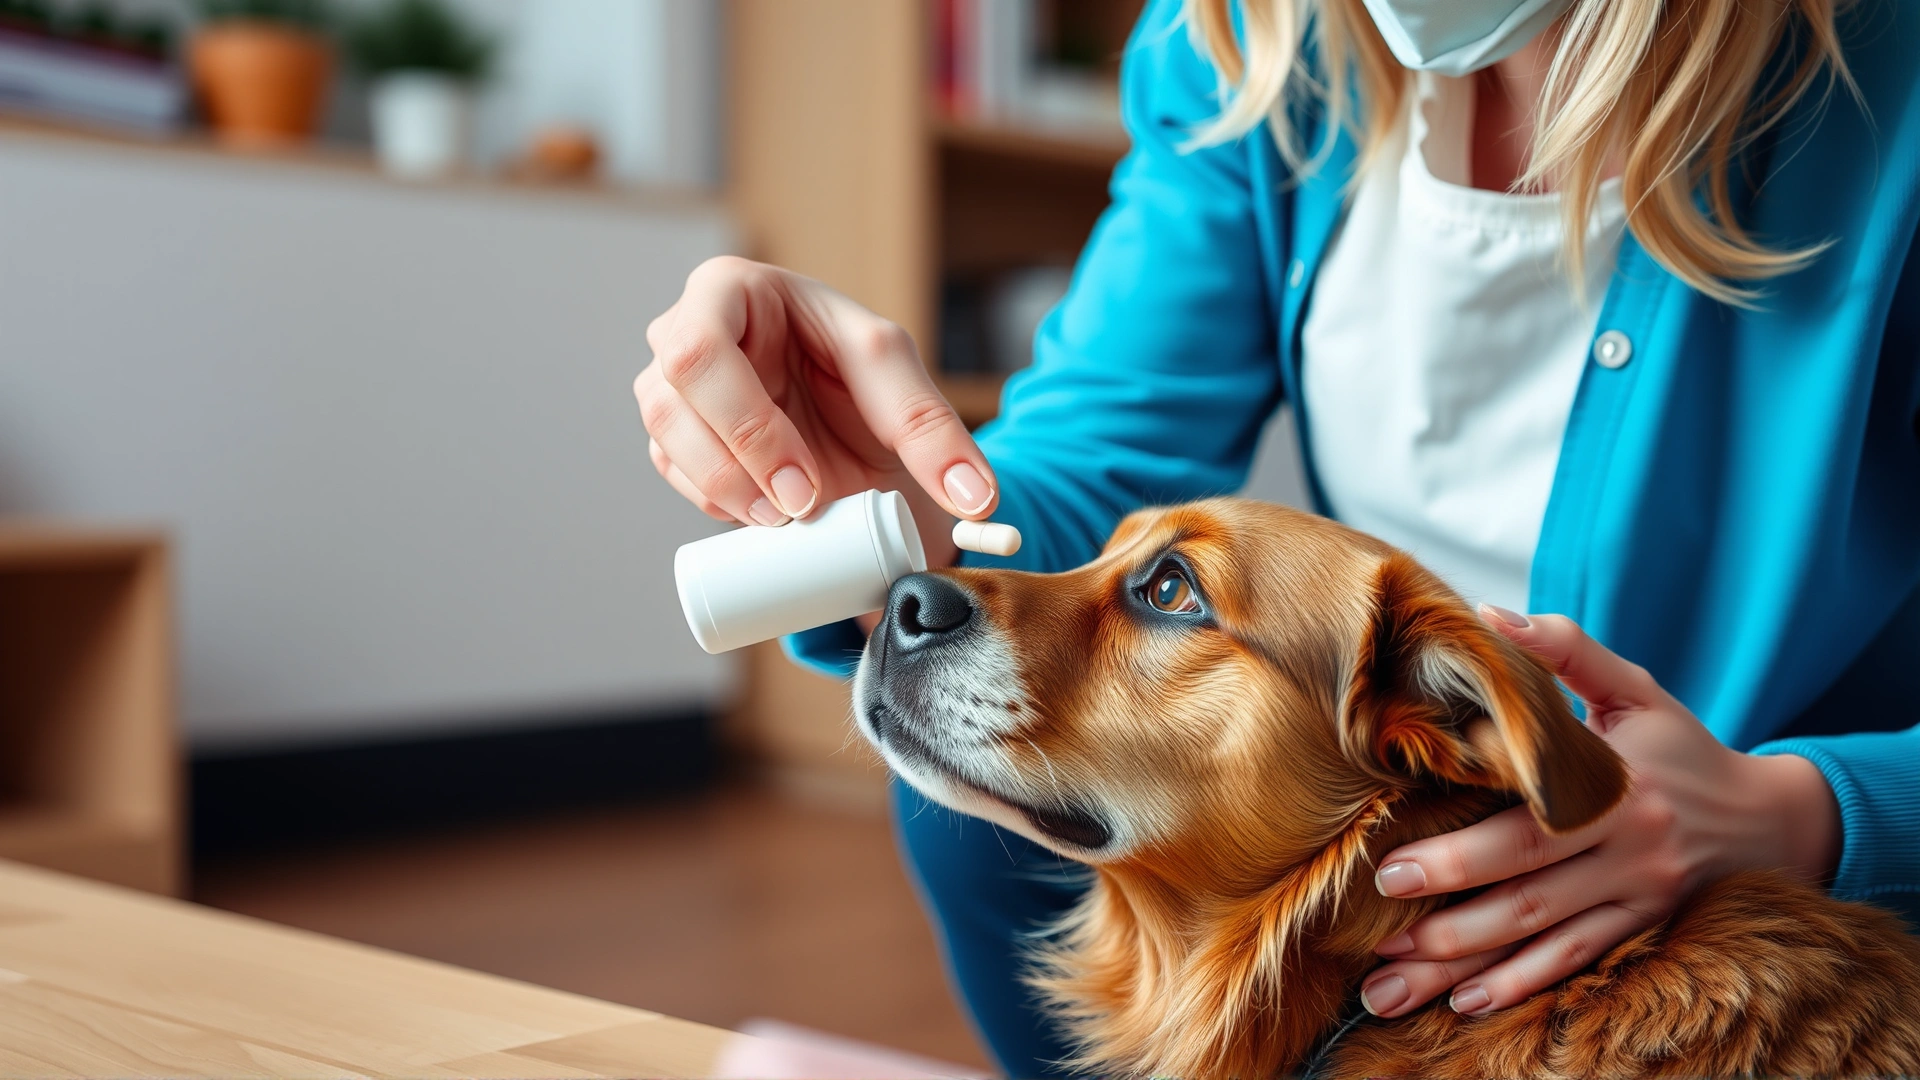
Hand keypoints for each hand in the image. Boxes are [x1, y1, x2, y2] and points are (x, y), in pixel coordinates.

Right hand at [635, 256, 994, 566]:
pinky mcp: (672, 437)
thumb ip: (936, 434)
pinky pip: (672, 476)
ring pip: (663, 442)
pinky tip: (764, 512)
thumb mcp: (905, 391)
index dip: (746, 424)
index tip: (803, 486)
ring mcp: (670, 386)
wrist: (854, 427)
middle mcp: (685, 329)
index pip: (699, 344)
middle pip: (668, 396)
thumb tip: (977, 497)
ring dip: (723, 491)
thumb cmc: (864, 382)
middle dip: (734, 464)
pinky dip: (717, 503)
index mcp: (734, 290)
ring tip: (786, 521)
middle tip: (797, 509)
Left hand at [1358, 608, 1841, 1019]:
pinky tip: (1467, 1002)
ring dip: (1468, 966)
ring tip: (1397, 985)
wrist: (1773, 818)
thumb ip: (1564, 649)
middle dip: (1449, 919)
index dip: (1460, 856)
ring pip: (1544, 940)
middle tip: (1379, 939)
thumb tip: (1486, 616)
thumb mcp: (1633, 688)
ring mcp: (1639, 898)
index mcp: (1618, 790)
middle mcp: (1629, 852)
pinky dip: (1523, 987)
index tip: (1391, 871)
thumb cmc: (1683, 746)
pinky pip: (1578, 964)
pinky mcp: (1644, 929)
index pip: (1528, 829)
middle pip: (1528, 894)